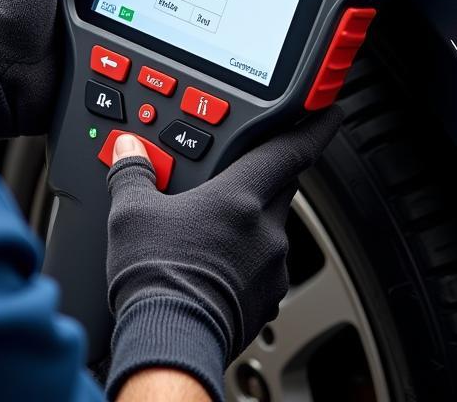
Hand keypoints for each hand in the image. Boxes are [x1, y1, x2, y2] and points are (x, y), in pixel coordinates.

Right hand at [104, 110, 342, 400]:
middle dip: (264, 175)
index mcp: (240, 198)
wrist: (169, 342)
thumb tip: (128, 151)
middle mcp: (266, 230)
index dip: (312, 127)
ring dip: (249, 221)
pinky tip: (214, 263)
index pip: (290, 150)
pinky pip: (264, 267)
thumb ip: (134, 172)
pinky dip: (245, 259)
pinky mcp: (265, 301)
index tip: (328, 114)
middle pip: (280, 187)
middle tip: (236, 170)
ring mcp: (271, 269)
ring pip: (271, 229)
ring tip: (208, 226)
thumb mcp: (131, 213)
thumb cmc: (156, 279)